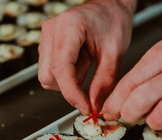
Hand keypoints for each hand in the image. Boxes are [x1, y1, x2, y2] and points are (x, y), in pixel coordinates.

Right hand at [38, 0, 135, 114]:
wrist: (110, 6)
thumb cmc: (113, 21)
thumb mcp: (114, 55)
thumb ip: (103, 83)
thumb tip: (93, 107)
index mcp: (68, 28)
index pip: (61, 70)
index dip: (72, 94)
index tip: (85, 107)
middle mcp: (52, 30)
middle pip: (48, 76)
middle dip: (69, 88)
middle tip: (90, 80)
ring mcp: (47, 36)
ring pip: (47, 75)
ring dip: (67, 80)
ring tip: (87, 63)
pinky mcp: (48, 43)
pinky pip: (50, 69)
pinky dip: (66, 74)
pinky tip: (81, 61)